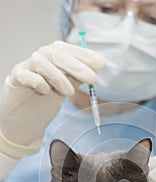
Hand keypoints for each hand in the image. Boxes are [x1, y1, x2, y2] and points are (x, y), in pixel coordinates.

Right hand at [0, 41, 104, 157]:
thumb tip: (97, 66)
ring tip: (69, 93)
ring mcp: (26, 67)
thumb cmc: (47, 100)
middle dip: (76, 65)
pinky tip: (46, 91)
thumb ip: (79, 77)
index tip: (101, 63)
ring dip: (58, 77)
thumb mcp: (67, 87)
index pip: (69, 50)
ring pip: (41, 63)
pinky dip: (37, 82)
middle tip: (92, 78)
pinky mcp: (15, 80)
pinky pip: (25, 75)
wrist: (26, 119)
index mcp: (54, 57)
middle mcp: (40, 58)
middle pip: (56, 53)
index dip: (85, 55)